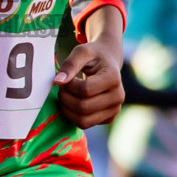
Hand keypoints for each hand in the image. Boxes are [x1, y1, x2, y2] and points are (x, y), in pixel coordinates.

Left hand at [55, 6, 124, 128]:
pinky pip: (85, 124)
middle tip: (62, 88)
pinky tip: (73, 102)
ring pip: (83, 121)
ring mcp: (115, 109)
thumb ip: (69, 64)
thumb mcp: (81, 52)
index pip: (85, 90)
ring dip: (67, 109)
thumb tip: (58, 81)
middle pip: (83, 108)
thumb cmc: (93, 55)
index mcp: (114, 78)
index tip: (66, 77)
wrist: (107, 60)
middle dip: (65, 98)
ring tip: (66, 95)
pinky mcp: (109, 118)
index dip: (69, 85)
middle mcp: (118, 96)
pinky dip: (73, 116)